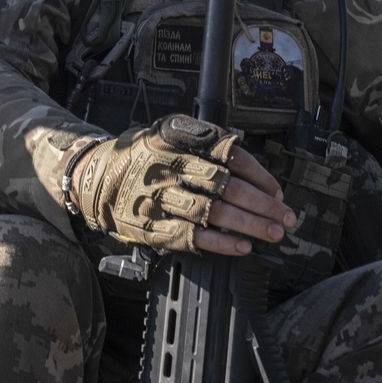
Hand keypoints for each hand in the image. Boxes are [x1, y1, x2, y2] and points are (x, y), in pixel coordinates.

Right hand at [71, 115, 297, 255]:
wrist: (94, 177)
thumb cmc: (140, 157)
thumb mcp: (167, 135)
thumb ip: (203, 144)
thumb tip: (253, 174)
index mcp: (179, 141)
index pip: (230, 155)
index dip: (259, 176)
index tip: (277, 192)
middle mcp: (172, 167)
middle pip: (228, 187)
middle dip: (263, 206)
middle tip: (287, 218)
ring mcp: (162, 198)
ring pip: (215, 212)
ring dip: (250, 226)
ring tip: (273, 234)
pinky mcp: (153, 225)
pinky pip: (194, 237)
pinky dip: (222, 243)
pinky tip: (243, 248)